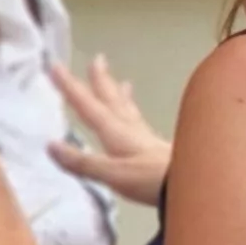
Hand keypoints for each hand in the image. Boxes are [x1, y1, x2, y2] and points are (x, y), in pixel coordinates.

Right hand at [48, 56, 172, 205]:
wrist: (194, 185)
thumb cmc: (151, 180)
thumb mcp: (112, 173)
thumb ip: (83, 162)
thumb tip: (50, 145)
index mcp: (116, 132)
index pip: (88, 106)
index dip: (71, 87)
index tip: (56, 65)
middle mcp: (131, 130)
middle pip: (113, 100)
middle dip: (101, 81)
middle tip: (98, 59)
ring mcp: (147, 139)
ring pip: (130, 111)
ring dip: (121, 96)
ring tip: (122, 82)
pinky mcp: (160, 151)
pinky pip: (141, 125)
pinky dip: (136, 116)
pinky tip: (139, 123)